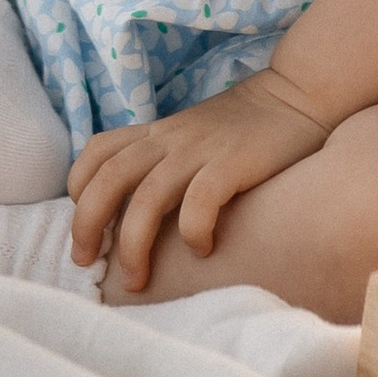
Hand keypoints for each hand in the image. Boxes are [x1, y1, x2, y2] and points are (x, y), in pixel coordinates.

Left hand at [67, 70, 332, 295]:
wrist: (297, 97)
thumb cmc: (242, 131)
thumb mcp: (191, 138)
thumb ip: (162, 163)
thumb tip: (128, 213)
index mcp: (157, 134)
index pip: (98, 151)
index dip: (80, 188)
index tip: (86, 227)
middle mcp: (170, 141)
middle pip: (108, 178)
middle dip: (87, 224)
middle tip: (86, 263)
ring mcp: (200, 151)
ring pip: (146, 197)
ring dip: (133, 244)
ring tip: (137, 279)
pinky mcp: (233, 163)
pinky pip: (199, 201)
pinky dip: (191, 231)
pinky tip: (201, 249)